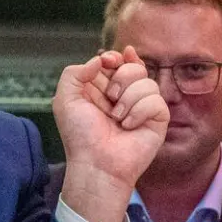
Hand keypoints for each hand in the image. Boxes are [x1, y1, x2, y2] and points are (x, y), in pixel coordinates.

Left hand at [54, 48, 169, 221]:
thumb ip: (74, 73)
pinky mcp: (157, 119)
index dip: (115, 57)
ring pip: (148, 82)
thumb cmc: (80, 136)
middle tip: (110, 98)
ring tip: (117, 118)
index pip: (117, 61)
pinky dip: (140, 112)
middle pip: (134, 66)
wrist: (97, 163)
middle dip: (121, 78)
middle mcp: (125, 95)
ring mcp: (143, 107)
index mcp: (104, 88)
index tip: (108, 62)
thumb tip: (99, 59)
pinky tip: (129, 126)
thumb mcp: (65, 100)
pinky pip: (156, 101)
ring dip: (129, 99)